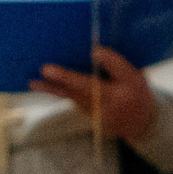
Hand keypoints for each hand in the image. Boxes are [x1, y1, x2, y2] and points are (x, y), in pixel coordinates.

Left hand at [30, 46, 157, 144]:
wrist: (139, 122)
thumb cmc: (137, 95)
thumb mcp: (134, 77)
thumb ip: (115, 63)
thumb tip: (95, 51)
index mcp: (110, 96)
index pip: (85, 85)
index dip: (65, 76)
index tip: (47, 70)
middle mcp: (97, 107)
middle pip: (70, 94)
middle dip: (51, 86)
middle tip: (33, 80)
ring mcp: (89, 112)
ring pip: (68, 98)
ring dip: (50, 89)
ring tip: (34, 82)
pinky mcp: (85, 112)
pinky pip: (70, 99)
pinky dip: (59, 91)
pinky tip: (46, 83)